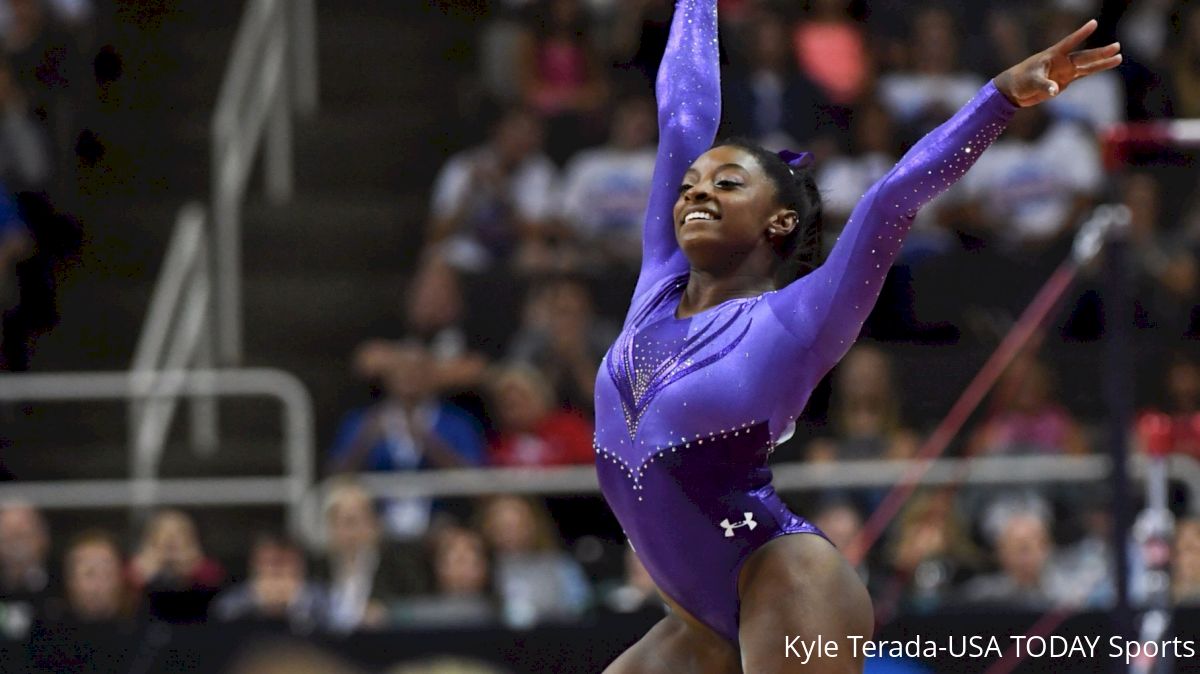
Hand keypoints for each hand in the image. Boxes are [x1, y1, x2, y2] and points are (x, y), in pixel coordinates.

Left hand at [994, 19, 1121, 107]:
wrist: (1014, 91)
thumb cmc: (1020, 81)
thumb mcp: (1030, 82)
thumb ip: (1044, 85)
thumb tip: (1055, 89)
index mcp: (1052, 56)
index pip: (1070, 42)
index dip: (1081, 33)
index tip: (1094, 23)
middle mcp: (1061, 61)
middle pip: (1084, 56)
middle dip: (1100, 53)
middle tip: (1117, 46)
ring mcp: (1065, 70)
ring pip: (1088, 65)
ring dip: (1102, 62)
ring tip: (1119, 57)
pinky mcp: (1065, 80)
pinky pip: (1084, 74)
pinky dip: (1096, 70)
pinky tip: (1109, 65)